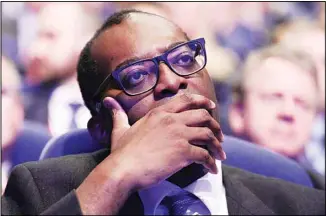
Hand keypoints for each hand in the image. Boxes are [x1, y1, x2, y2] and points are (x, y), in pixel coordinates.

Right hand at [101, 93, 225, 190]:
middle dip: (215, 125)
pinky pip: (205, 155)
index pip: (187, 100)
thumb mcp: (120, 129)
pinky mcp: (183, 152)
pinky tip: (212, 169)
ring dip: (217, 145)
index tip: (211, 106)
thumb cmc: (122, 152)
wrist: (123, 169)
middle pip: (203, 116)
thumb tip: (107, 101)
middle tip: (219, 136)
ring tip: (220, 154)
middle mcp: (172, 120)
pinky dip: (211, 163)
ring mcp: (178, 135)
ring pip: (208, 134)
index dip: (202, 102)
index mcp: (159, 113)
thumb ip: (118, 114)